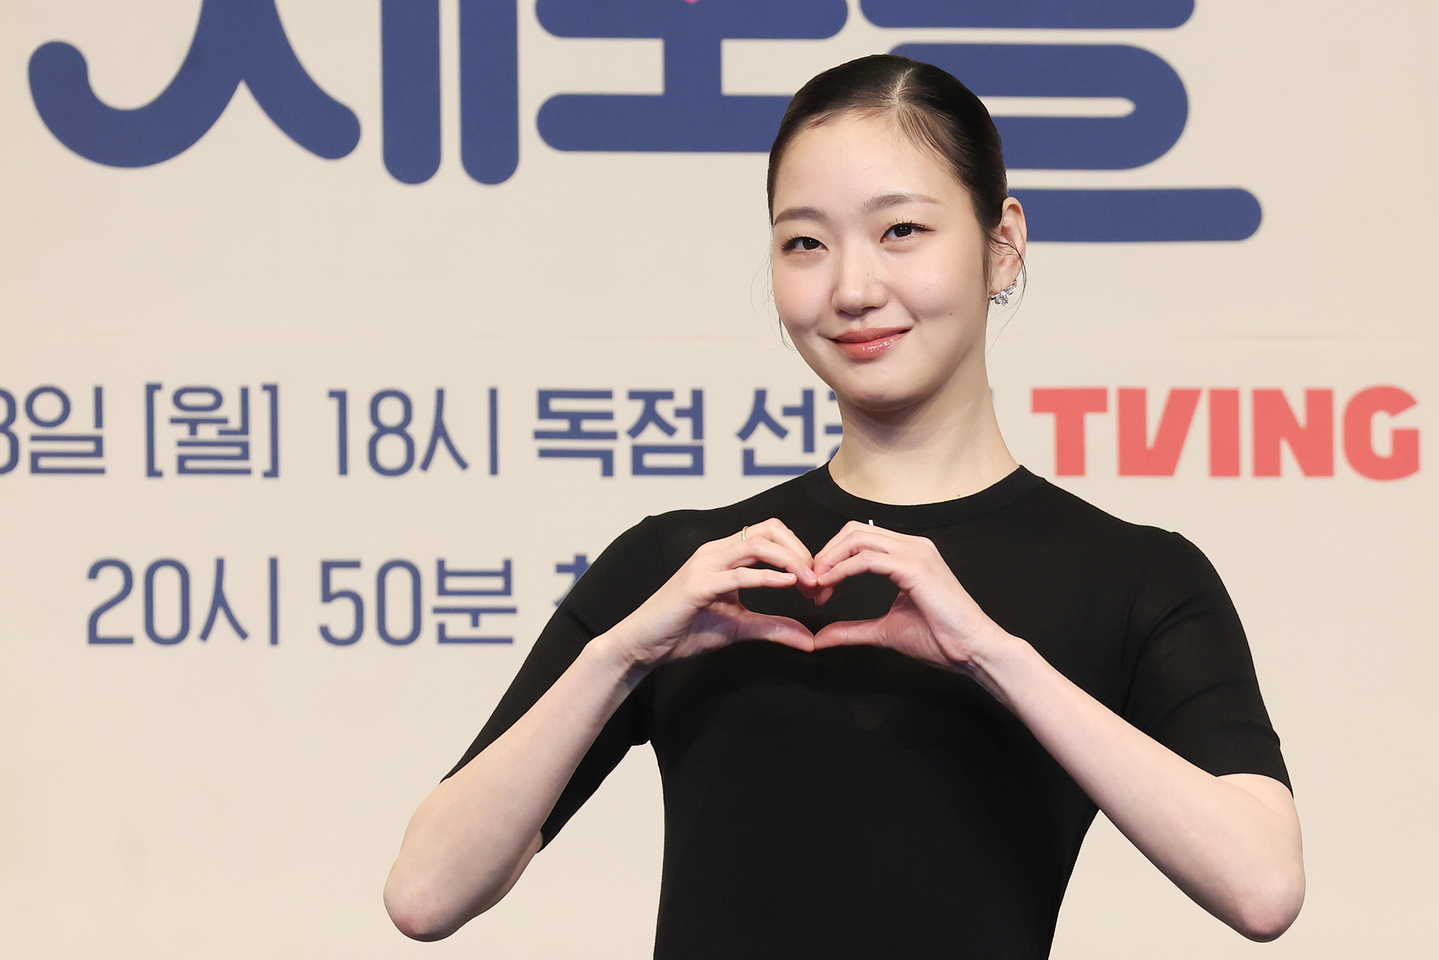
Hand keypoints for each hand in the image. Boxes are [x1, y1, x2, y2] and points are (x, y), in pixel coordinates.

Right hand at [608, 518, 819, 668]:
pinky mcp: (697, 586)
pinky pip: (738, 575)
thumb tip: (809, 638)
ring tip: (810, 582)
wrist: (644, 645)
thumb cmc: (685, 630)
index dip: (799, 551)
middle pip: (768, 530)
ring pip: (756, 544)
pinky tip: (787, 584)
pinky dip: (767, 577)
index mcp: (724, 555)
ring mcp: (704, 565)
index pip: (769, 534)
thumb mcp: (739, 627)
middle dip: (800, 550)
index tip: (817, 581)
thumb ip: (773, 627)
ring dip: (791, 560)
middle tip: (819, 579)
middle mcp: (714, 552)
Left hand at [810, 521, 1008, 670]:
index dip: (832, 558)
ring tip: (816, 585)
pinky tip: (829, 585)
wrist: (973, 650)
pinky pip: (867, 559)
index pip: (860, 538)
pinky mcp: (914, 567)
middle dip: (826, 554)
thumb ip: (852, 630)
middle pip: (854, 531)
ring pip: (857, 538)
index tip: (816, 587)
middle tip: (810, 583)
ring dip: (829, 560)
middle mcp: (912, 545)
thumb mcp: (885, 630)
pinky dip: (842, 570)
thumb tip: (822, 637)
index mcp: (908, 554)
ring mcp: (915, 552)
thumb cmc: (940, 639)